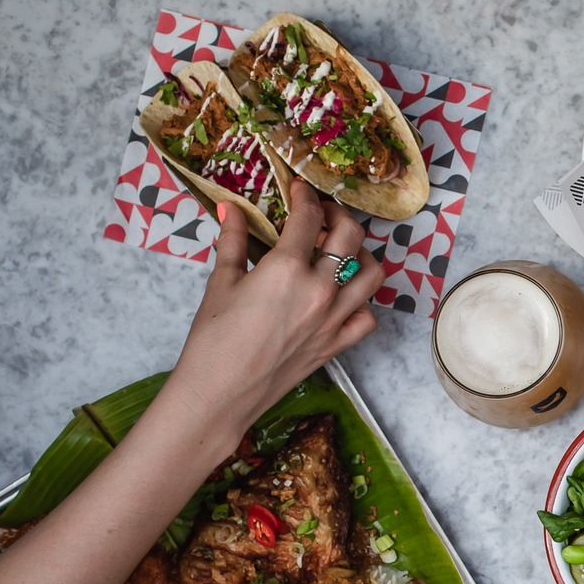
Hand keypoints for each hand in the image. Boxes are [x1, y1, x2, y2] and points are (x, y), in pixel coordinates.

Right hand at [159, 180, 382, 440]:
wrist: (220, 393)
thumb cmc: (212, 340)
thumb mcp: (221, 282)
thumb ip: (233, 241)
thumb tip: (230, 208)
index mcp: (286, 269)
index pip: (308, 218)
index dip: (305, 196)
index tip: (300, 189)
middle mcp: (319, 290)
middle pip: (351, 237)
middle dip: (339, 216)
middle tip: (324, 214)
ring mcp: (333, 319)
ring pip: (371, 274)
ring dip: (361, 254)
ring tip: (342, 250)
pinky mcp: (337, 345)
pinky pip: (367, 316)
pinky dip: (362, 302)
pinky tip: (344, 295)